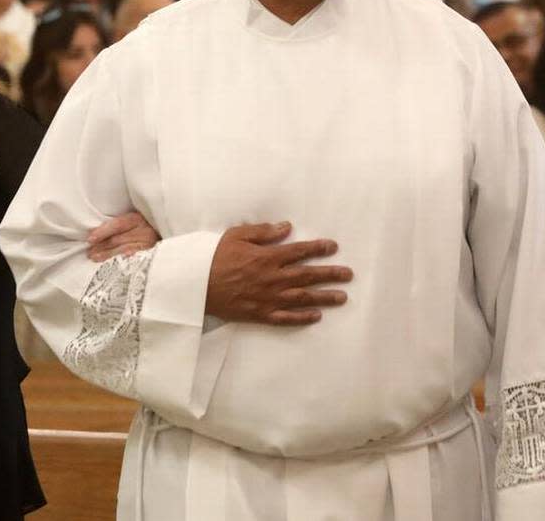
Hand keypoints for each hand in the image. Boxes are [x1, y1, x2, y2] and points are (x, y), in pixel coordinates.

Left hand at [87, 211, 159, 261]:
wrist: (167, 235)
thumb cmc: (144, 228)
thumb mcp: (134, 221)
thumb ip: (119, 225)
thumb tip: (95, 234)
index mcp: (138, 218)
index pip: (118, 224)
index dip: (103, 231)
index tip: (90, 239)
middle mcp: (145, 231)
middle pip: (119, 239)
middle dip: (102, 246)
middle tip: (89, 252)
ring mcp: (149, 245)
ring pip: (124, 251)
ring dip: (107, 255)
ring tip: (95, 258)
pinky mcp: (151, 256)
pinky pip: (133, 260)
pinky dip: (120, 262)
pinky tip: (111, 265)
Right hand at [205, 221, 349, 325]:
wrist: (196, 285)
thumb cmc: (214, 257)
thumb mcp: (236, 236)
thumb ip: (263, 232)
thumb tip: (286, 227)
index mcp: (267, 257)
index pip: (299, 252)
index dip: (318, 249)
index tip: (333, 247)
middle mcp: (272, 278)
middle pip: (307, 275)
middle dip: (330, 274)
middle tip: (348, 274)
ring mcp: (268, 298)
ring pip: (302, 298)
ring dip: (324, 297)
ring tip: (342, 297)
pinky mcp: (260, 314)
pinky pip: (286, 317)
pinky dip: (302, 318)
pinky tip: (316, 316)